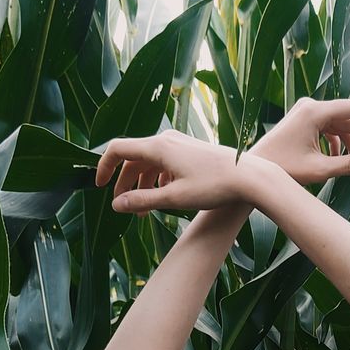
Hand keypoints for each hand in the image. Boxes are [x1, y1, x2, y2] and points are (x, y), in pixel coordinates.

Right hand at [94, 130, 275, 216]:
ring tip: (144, 210)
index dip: (104, 167)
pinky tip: (165, 197)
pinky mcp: (191, 151)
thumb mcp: (174, 198)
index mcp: (158, 147)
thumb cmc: (213, 187)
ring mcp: (179, 144)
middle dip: (124, 183)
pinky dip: (158, 179)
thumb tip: (116, 205)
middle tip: (124, 207)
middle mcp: (166, 139)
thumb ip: (142, 201)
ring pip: (149, 162)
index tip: (99, 187)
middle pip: (133, 158)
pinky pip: (165, 163)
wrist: (250, 177)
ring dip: (142, 184)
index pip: (117, 150)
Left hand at [250, 97, 349, 184]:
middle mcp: (311, 107)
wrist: (254, 170)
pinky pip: (329, 128)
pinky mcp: (303, 121)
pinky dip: (339, 143)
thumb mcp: (321, 169)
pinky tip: (340, 159)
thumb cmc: (284, 170)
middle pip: (349, 120)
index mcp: (314, 112)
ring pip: (340, 125)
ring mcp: (306, 112)